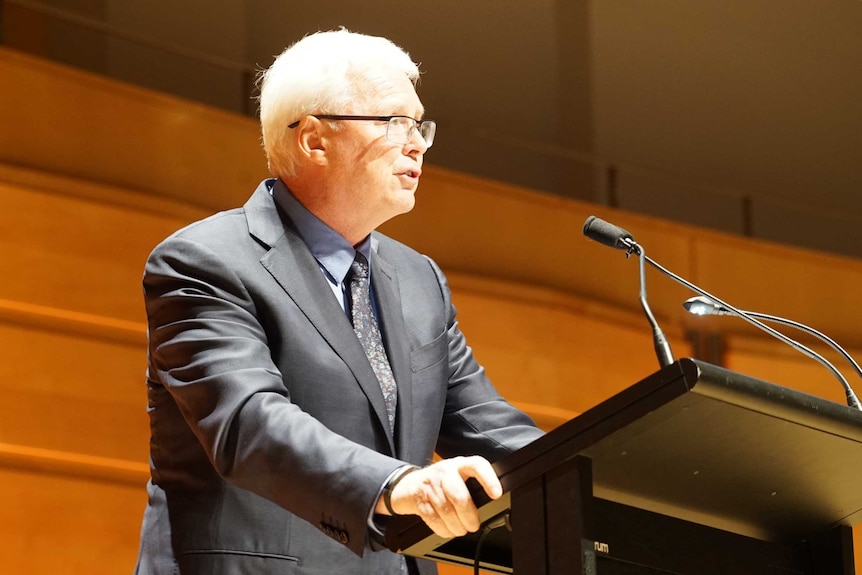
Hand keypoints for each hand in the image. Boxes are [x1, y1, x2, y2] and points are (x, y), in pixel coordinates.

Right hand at [379, 456, 502, 537]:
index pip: (477, 465)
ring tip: (460, 530)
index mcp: (459, 465)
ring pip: (446, 510)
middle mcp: (445, 471)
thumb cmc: (438, 483)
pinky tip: (447, 530)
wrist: (407, 485)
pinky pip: (433, 518)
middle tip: (473, 525)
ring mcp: (430, 483)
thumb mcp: (456, 478)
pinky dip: (443, 529)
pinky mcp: (418, 497)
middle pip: (459, 495)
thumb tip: (489, 506)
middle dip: (468, 516)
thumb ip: (471, 488)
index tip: (496, 494)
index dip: (488, 479)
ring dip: (456, 526)